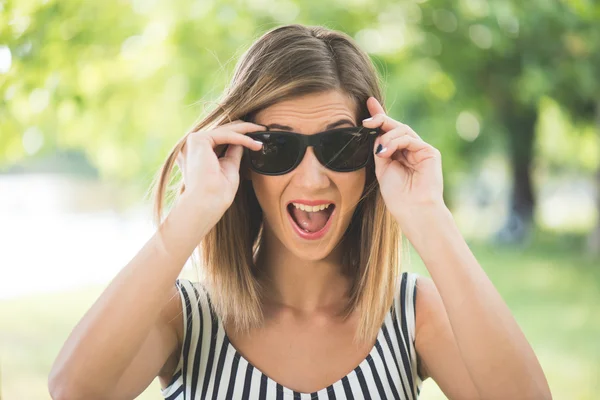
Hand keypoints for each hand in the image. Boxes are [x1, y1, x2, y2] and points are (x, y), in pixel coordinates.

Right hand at [176, 120, 263, 214]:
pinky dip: (241, 138)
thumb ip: (233, 153)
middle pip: (222, 131)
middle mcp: (191, 146)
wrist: (207, 204)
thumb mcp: (229, 167)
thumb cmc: (217, 193)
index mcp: (196, 154)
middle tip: (262, 128)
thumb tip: (242, 141)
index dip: (238, 136)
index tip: (255, 139)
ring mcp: (192, 142)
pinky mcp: (197, 140)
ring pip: (224, 130)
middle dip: (244, 129)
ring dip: (245, 130)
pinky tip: (254, 144)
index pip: (219, 139)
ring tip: (262, 131)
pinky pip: (225, 135)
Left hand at [362, 97, 444, 223]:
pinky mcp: (429, 152)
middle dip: (380, 119)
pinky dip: (396, 142)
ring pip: (402, 130)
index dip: (379, 116)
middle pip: (395, 126)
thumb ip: (379, 149)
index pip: (388, 130)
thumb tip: (373, 130)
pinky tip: (386, 151)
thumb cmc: (397, 195)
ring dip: (387, 137)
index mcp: (399, 153)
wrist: (413, 210)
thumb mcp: (382, 168)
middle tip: (366, 121)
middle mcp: (411, 149)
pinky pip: (410, 138)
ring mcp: (421, 150)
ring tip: (380, 151)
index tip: (368, 103)